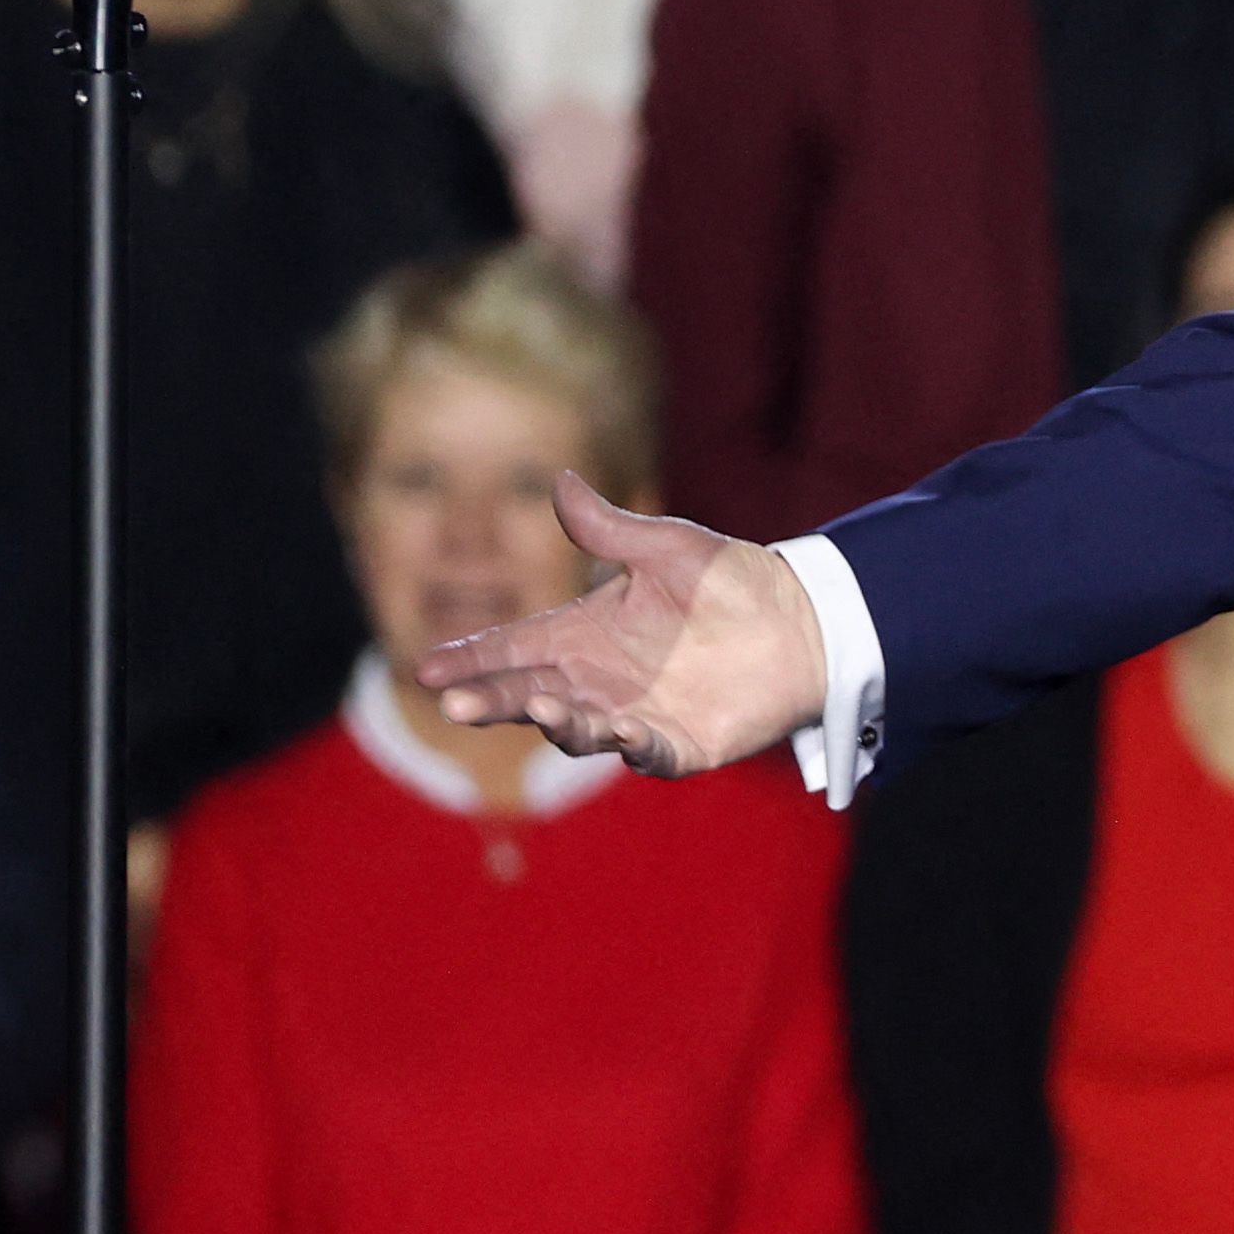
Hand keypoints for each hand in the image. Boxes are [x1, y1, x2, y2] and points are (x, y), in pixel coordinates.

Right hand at [413, 475, 826, 777]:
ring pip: (576, 729)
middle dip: (491, 699)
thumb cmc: (734, 581)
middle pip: (529, 694)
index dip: (472, 658)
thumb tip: (559, 479)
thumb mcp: (669, 547)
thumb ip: (610, 528)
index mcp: (586, 634)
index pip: (513, 648)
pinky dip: (631, 747)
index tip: (427, 668)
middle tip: (456, 703)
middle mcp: (599, 681)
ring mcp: (634, 717)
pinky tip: (623, 732)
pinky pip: (645, 754)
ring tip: (539, 703)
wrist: (806, 621)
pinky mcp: (678, 745)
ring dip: (556, 720)